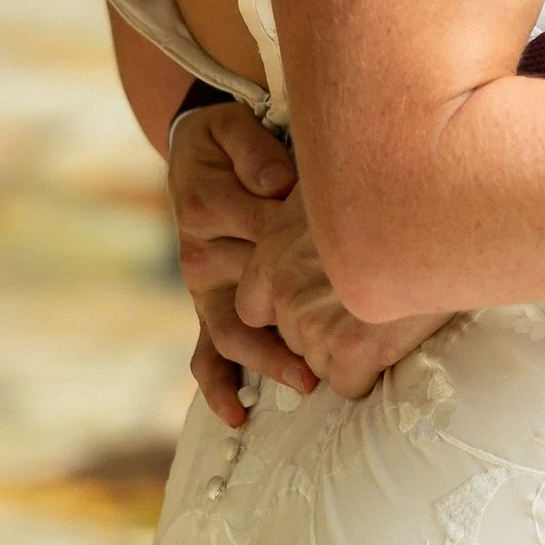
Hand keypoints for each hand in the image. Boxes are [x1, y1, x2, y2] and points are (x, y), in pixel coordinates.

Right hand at [170, 101, 315, 430]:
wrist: (200, 152)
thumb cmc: (229, 140)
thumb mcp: (235, 129)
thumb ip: (255, 153)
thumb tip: (280, 185)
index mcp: (208, 209)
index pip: (260, 235)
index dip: (299, 251)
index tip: (343, 263)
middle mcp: (201, 255)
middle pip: (248, 297)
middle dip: (288, 326)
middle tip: (328, 350)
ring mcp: (206, 288)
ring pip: (227, 334)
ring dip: (264, 361)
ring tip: (304, 381)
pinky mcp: (212, 306)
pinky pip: (207, 353)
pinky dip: (219, 385)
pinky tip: (241, 415)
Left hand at [235, 190, 453, 398]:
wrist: (441, 206)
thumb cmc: (396, 187)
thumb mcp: (333, 184)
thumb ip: (312, 214)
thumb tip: (319, 213)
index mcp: (275, 251)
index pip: (253, 308)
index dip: (288, 311)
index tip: (319, 303)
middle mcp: (286, 290)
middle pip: (294, 339)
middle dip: (325, 331)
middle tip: (366, 306)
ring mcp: (316, 323)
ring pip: (321, 364)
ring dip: (349, 353)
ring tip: (385, 320)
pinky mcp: (352, 348)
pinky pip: (350, 384)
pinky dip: (371, 374)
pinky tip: (393, 344)